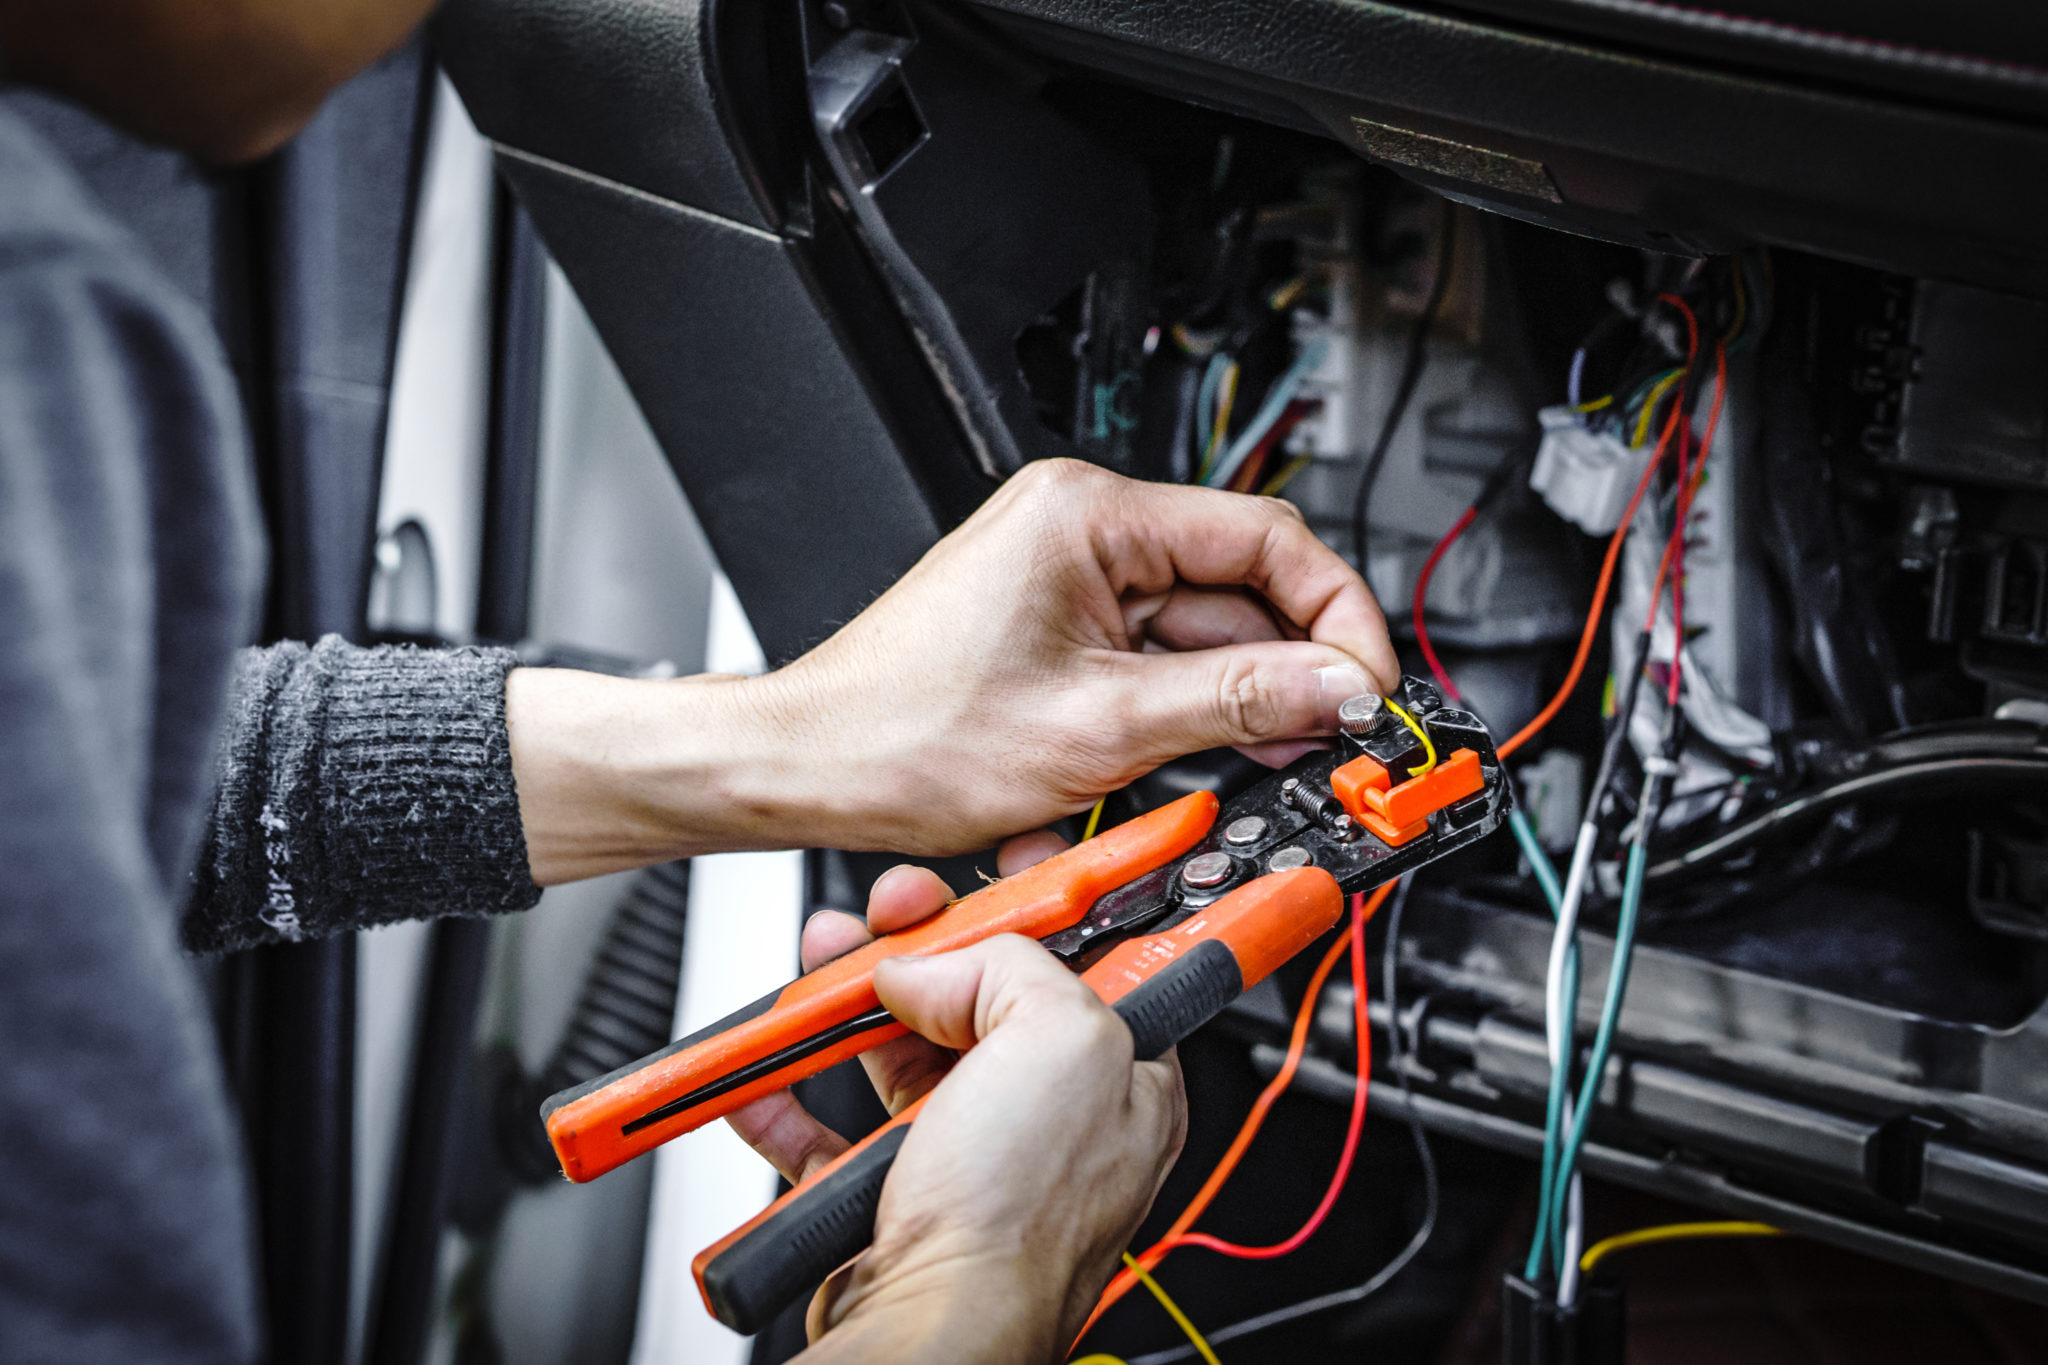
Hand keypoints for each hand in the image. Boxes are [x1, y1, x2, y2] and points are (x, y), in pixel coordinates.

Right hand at [728, 836, 1184, 1364]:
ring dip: (845, 1003)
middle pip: (981, 994)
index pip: (1092, 957)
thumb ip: (1011, 964)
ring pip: (900, 1049)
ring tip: (815, 976)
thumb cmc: (1019, 1222)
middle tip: (889, 915)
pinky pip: (831, 1128)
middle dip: (922, 944)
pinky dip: (789, 1094)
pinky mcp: (895, 1197)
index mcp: (1120, 1073)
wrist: (931, 1328)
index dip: (1045, 903)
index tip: (1006, 862)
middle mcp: (1051, 1116)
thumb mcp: (1061, 1038)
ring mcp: (971, 1157)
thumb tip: (938, 964)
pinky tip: (767, 1069)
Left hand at [758, 458, 1396, 853]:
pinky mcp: (1056, 623)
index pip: (1266, 538)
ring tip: (1283, 759)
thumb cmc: (903, 735)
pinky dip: (1190, 705)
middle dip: (1294, 666)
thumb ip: (1239, 700)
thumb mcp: (1102, 727)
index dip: (1337, 614)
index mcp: (1089, 513)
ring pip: (1201, 628)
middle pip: (1239, 585)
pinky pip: (1153, 655)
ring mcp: (1067, 575)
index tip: (1368, 683)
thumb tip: (1337, 689)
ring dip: (1244, 696)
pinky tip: (1217, 754)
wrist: (809, 769)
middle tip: (1339, 735)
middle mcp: (1079, 526)